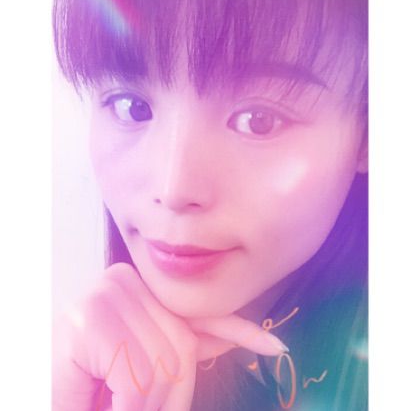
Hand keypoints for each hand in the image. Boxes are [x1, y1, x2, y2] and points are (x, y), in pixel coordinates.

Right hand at [52, 263, 286, 410]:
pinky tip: (102, 400)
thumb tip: (233, 339)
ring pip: (161, 366)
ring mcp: (104, 295)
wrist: (39, 384)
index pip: (195, 310)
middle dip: (170, 395)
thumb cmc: (87, 376)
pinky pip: (134, 378)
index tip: (274, 346)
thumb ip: (183, 342)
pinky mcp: (87, 320)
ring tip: (118, 403)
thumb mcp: (146, 357)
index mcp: (138, 286)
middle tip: (137, 407)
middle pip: (182, 345)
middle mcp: (122, 279)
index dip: (236, 329)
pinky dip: (127, 406)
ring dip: (145, 406)